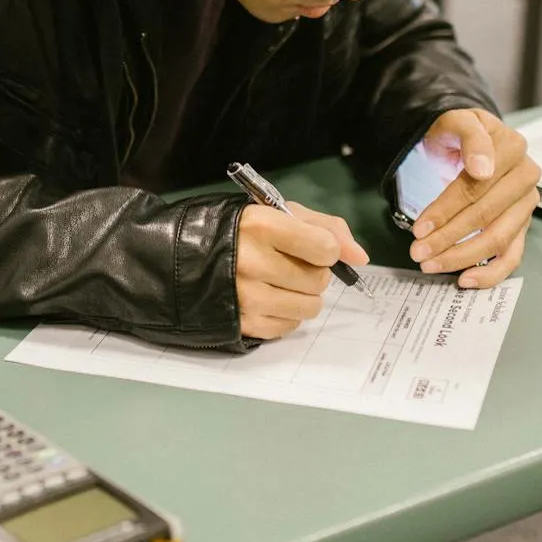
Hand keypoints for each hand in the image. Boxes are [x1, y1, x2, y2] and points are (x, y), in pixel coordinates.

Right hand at [236, 202, 368, 339]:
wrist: (181, 257)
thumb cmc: (238, 231)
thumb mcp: (279, 214)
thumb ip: (326, 228)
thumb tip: (360, 258)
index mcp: (261, 226)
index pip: (324, 248)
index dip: (325, 249)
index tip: (312, 246)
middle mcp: (252, 262)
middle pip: (318, 280)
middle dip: (313, 273)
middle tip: (290, 264)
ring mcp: (246, 296)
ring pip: (309, 307)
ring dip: (303, 296)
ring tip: (280, 282)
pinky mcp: (242, 323)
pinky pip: (290, 327)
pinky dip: (286, 315)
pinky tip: (268, 299)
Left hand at [409, 108, 539, 288]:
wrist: (466, 139)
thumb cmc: (458, 132)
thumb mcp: (457, 121)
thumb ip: (470, 137)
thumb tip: (483, 169)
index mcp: (513, 147)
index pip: (477, 186)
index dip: (446, 209)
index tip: (419, 227)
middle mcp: (526, 177)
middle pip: (485, 216)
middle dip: (448, 237)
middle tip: (417, 251)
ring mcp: (526, 204)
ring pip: (498, 240)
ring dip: (462, 257)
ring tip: (430, 264)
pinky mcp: (522, 226)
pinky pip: (513, 256)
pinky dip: (491, 273)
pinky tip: (465, 280)